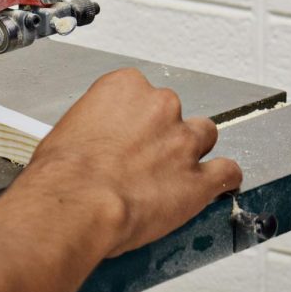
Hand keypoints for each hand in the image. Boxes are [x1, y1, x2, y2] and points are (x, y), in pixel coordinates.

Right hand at [0, 68, 240, 291]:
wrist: (75, 203)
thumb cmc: (62, 173)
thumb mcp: (67, 131)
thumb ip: (94, 128)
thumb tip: (92, 144)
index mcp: (125, 87)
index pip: (141, 92)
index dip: (136, 116)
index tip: (128, 131)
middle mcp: (159, 107)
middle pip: (173, 112)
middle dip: (163, 133)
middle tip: (144, 157)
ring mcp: (183, 142)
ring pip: (205, 136)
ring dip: (193, 151)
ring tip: (177, 170)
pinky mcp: (198, 180)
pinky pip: (227, 173)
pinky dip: (224, 180)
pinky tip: (218, 185)